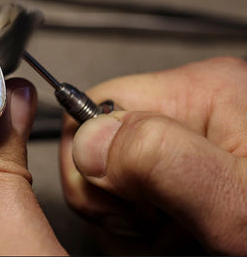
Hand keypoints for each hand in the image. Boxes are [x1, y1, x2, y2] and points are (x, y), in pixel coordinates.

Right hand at [60, 57, 246, 254]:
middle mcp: (194, 105)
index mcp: (200, 92)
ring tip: (175, 229)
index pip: (89, 107)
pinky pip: (138, 190)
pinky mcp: (190, 163)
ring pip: (114, 172)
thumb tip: (89, 141)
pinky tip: (179, 229)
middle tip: (158, 222)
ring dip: (133, 215)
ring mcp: (192, 136)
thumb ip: (162, 160)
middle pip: (99, 143)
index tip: (126, 201)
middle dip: (115, 196)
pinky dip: (147, 221)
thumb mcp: (238, 203)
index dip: (90, 162)